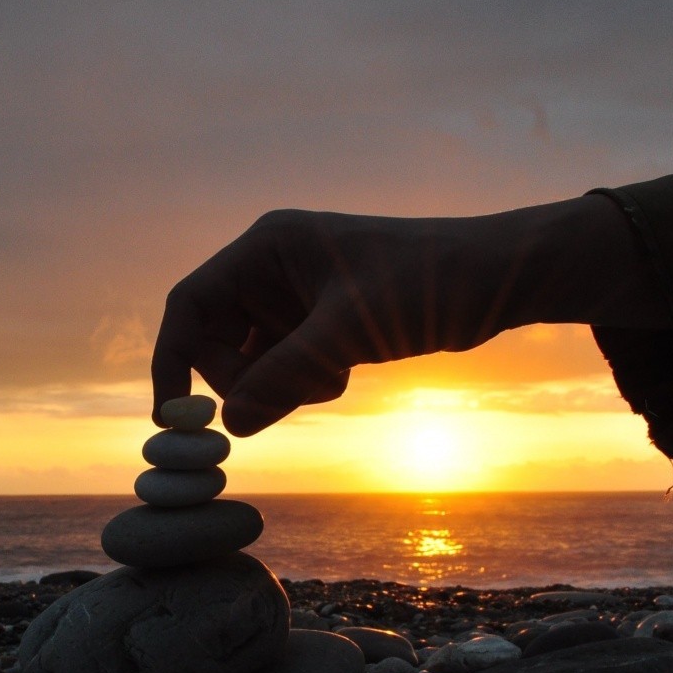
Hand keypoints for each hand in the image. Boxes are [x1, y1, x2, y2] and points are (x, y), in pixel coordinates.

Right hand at [151, 194, 665, 435]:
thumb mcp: (351, 334)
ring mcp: (297, 294)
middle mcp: (273, 266)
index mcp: (268, 246)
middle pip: (215, 338)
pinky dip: (302, 382)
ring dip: (279, 383)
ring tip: (334, 378)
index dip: (174, 360)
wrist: (499, 280)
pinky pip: (283, 364)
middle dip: (242, 377)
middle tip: (285, 398)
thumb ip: (286, 376)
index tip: (172, 417)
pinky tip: (344, 375)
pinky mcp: (322, 320)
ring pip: (251, 358)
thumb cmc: (430, 285)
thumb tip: (230, 426)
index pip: (190, 304)